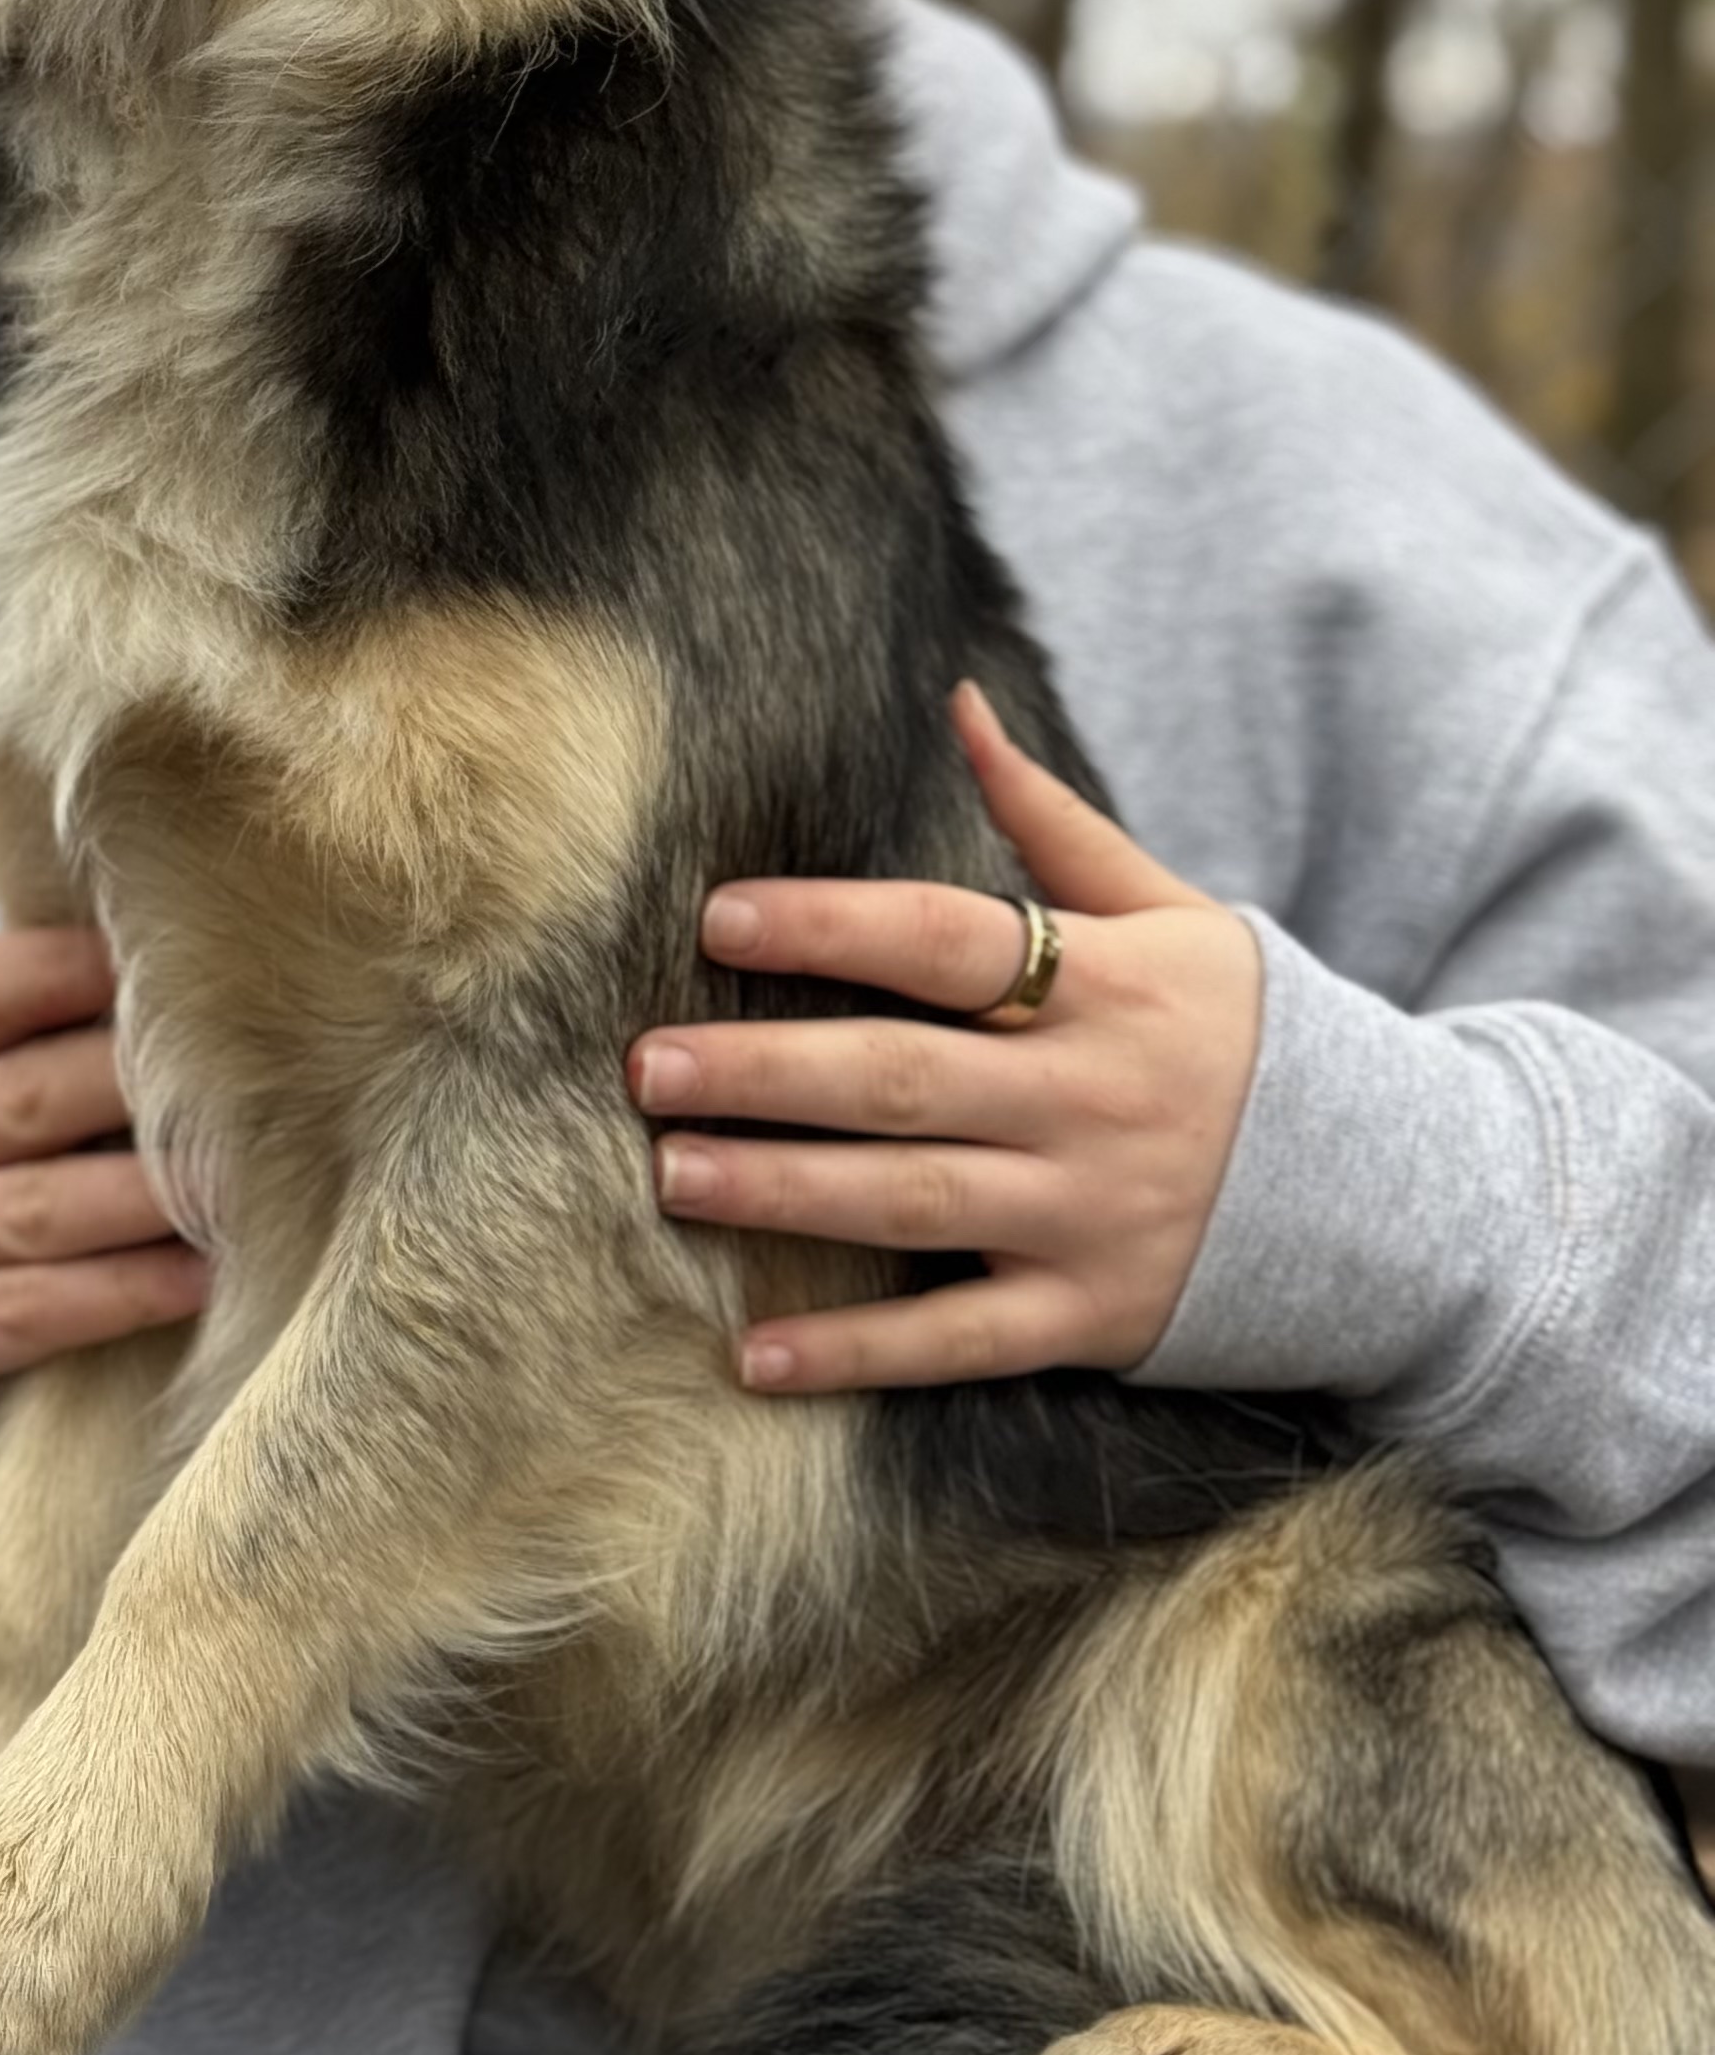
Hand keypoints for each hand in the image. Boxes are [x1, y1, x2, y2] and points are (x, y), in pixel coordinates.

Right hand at [0, 926, 209, 1460]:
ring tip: (238, 1196)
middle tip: (256, 1095)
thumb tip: (242, 983)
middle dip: (146, 1096)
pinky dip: (124, 1292)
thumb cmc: (56, 1213)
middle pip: (30, 1097)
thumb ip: (106, 1051)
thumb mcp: (61, 1122)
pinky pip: (26, 1308)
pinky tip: (199, 1282)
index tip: (192, 959)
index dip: (84, 967)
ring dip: (148, 1201)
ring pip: (36, 1207)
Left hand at [631, 684, 1259, 1393]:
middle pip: (903, 1078)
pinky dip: (855, 1353)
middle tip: (648, 1064)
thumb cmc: (1252, 1035)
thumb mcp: (1175, 914)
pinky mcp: (1093, 1316)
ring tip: (673, 1175)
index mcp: (1106, 985)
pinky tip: (751, 1355)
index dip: (831, 926)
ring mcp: (1092, 1214)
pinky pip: (958, 1339)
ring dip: (783, 1192)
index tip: (718, 918)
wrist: (1407, 1193)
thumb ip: (1055, 820)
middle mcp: (1092, 1099)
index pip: (947, 941)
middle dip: (766, 1071)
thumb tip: (960, 698)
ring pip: (912, 1204)